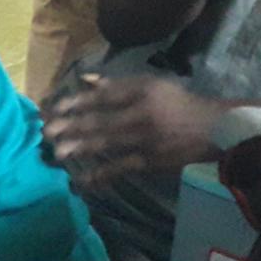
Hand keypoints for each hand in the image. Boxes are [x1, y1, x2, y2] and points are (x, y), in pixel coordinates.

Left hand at [41, 75, 225, 182]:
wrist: (215, 128)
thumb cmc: (179, 103)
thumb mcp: (153, 85)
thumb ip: (117, 84)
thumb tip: (84, 79)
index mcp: (142, 90)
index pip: (102, 95)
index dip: (76, 102)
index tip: (54, 107)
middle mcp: (142, 112)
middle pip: (100, 119)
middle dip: (70, 126)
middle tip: (45, 132)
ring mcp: (146, 138)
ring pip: (107, 143)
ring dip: (80, 148)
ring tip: (57, 153)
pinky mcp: (151, 160)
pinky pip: (121, 168)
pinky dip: (101, 175)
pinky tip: (82, 180)